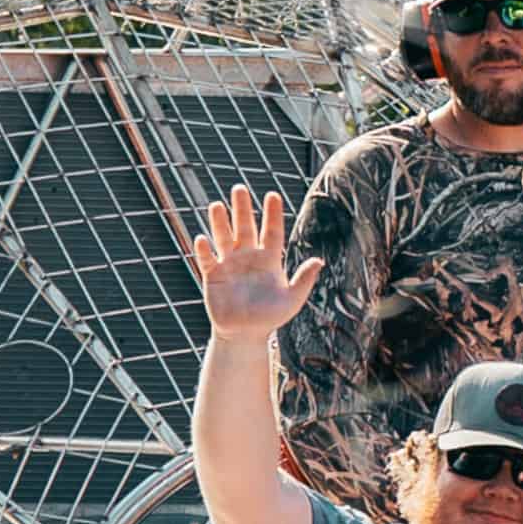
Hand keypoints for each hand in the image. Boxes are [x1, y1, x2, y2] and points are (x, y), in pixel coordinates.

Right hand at [189, 185, 322, 336]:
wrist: (245, 335)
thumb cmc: (270, 318)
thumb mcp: (292, 300)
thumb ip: (304, 280)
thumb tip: (319, 261)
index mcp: (269, 260)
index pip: (271, 232)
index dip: (272, 214)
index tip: (272, 195)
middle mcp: (248, 256)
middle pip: (245, 227)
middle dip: (242, 209)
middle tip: (239, 188)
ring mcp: (229, 264)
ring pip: (223, 237)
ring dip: (219, 222)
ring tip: (216, 205)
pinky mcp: (212, 275)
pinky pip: (206, 259)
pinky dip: (203, 250)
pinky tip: (203, 239)